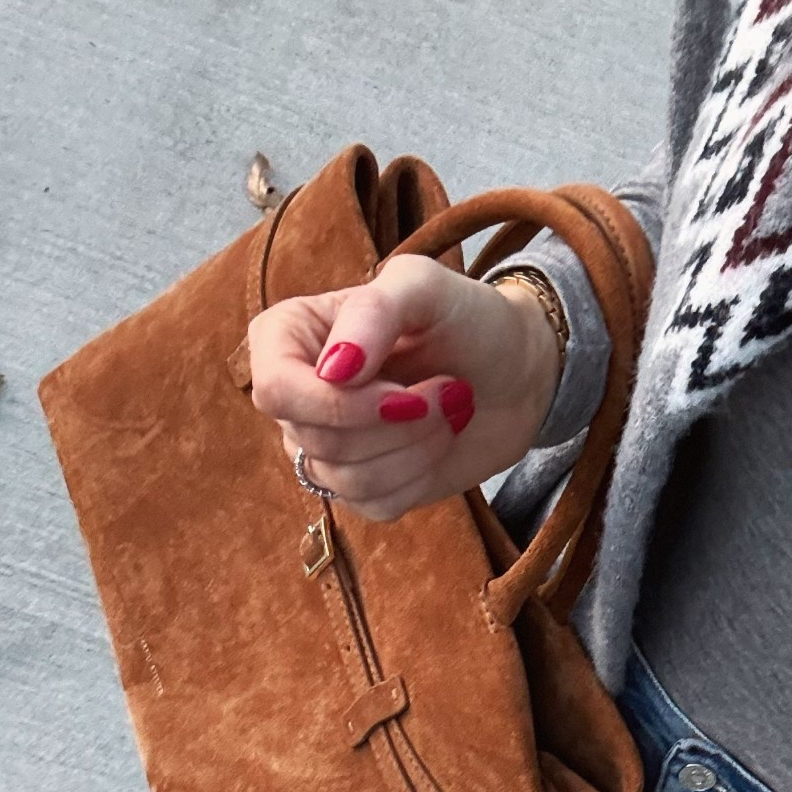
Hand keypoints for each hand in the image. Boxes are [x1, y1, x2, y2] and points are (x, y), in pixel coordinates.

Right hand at [247, 254, 561, 521]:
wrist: (516, 373)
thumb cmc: (466, 319)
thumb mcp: (425, 288)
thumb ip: (374, 310)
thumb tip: (334, 371)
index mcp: (287, 336)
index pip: (275, 389)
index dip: (338, 404)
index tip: (404, 390)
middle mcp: (295, 394)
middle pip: (314, 440)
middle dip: (395, 424)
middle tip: (447, 388)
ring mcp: (323, 446)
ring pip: (344, 479)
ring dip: (415, 448)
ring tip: (450, 407)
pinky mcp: (360, 487)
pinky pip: (372, 504)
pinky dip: (420, 476)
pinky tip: (440, 440)